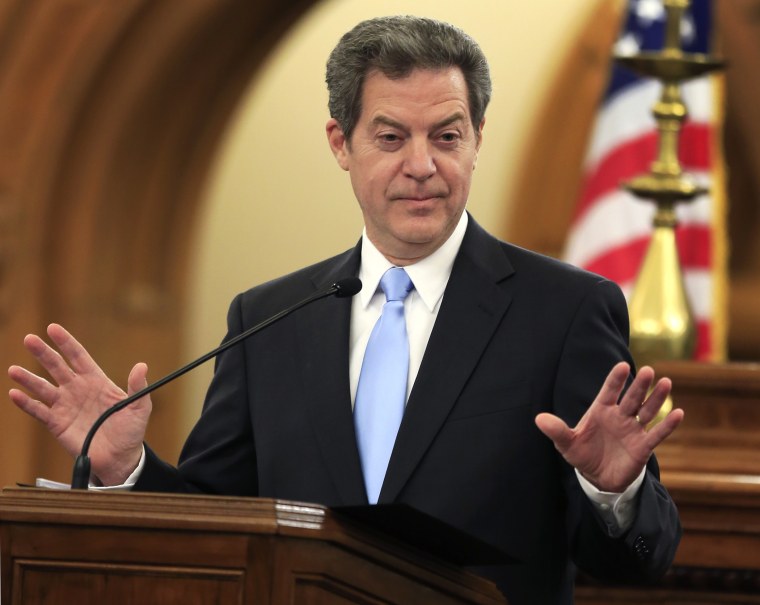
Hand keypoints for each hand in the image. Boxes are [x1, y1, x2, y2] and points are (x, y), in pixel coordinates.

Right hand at [8, 323, 151, 485]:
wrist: (120, 458)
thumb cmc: (131, 431)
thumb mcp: (139, 407)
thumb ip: (138, 387)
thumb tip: (142, 366)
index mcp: (96, 381)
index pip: (78, 356)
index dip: (66, 342)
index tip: (53, 328)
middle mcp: (77, 390)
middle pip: (57, 367)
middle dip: (43, 353)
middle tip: (29, 339)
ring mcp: (65, 406)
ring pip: (43, 388)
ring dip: (28, 378)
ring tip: (14, 370)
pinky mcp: (57, 424)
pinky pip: (39, 411)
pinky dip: (26, 403)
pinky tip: (15, 394)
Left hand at [535, 361, 683, 492]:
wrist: (597, 477)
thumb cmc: (582, 454)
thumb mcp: (566, 444)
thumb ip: (556, 430)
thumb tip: (539, 419)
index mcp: (601, 410)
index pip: (609, 391)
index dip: (615, 379)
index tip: (622, 366)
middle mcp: (619, 416)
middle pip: (631, 397)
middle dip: (639, 385)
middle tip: (649, 371)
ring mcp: (633, 430)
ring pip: (647, 410)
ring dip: (656, 399)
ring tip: (666, 382)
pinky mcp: (643, 446)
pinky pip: (657, 434)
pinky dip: (667, 425)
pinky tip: (679, 413)